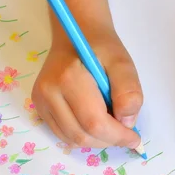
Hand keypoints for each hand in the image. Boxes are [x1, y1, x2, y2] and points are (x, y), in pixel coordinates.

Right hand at [32, 32, 142, 148]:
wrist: (76, 34)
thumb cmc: (100, 47)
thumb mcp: (122, 61)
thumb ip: (128, 90)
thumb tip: (126, 122)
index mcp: (69, 78)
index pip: (94, 122)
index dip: (117, 136)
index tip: (135, 139)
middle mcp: (49, 92)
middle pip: (82, 135)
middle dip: (108, 141)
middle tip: (125, 133)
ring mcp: (40, 101)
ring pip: (72, 140)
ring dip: (96, 141)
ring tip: (111, 125)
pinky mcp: (39, 107)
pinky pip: (63, 134)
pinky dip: (83, 136)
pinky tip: (95, 123)